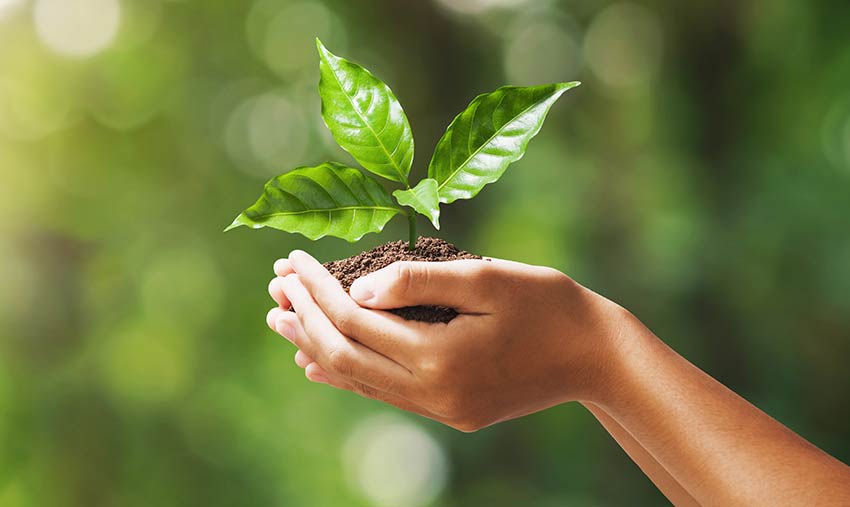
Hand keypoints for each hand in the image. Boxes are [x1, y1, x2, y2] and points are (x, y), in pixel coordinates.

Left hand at [267, 251, 627, 430]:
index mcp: (439, 358)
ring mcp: (440, 409)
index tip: (291, 260)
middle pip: (344, 356)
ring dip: (316, 347)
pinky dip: (347, 373)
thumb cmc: (547, 305)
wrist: (596, 356)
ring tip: (282, 320)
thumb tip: (356, 287)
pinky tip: (319, 363)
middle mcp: (432, 394)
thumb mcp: (486, 278)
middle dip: (304, 318)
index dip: (316, 289)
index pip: (354, 320)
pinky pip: (383, 393)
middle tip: (273, 286)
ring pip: (358, 379)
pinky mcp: (450, 411)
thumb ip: (417, 281)